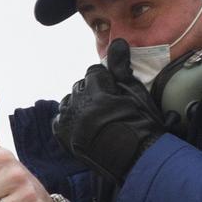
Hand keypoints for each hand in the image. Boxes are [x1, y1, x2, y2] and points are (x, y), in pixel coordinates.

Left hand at [53, 39, 164, 184]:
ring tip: (96, 119)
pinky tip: (84, 128)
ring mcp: (68, 121)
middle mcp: (77, 104)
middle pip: (80, 87)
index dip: (106, 81)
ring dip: (79, 106)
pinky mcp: (63, 137)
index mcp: (95, 90)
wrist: (135, 160)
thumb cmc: (140, 124)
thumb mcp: (134, 92)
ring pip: (69, 102)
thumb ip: (120, 67)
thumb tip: (116, 42)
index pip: (94, 71)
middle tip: (107, 108)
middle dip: (92, 93)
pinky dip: (69, 121)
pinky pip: (60, 120)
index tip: (114, 93)